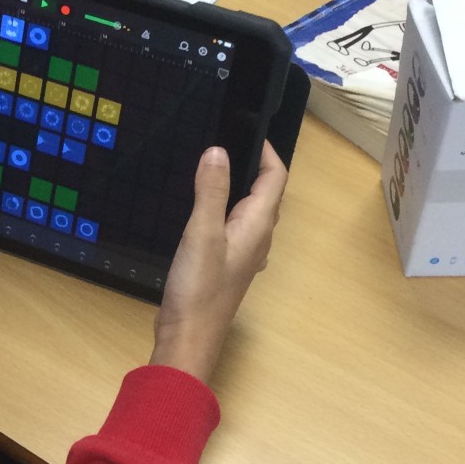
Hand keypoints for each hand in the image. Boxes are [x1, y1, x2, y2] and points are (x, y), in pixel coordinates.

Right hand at [150, 142, 287, 385]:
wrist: (189, 336)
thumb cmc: (200, 288)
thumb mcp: (202, 232)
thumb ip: (211, 191)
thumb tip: (218, 151)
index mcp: (258, 225)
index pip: (275, 178)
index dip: (267, 151)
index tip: (246, 128)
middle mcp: (257, 238)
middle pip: (266, 193)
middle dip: (253, 165)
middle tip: (227, 142)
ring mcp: (243, 253)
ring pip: (250, 211)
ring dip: (239, 187)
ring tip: (214, 167)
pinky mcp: (226, 264)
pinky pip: (234, 226)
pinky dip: (224, 208)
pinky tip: (203, 209)